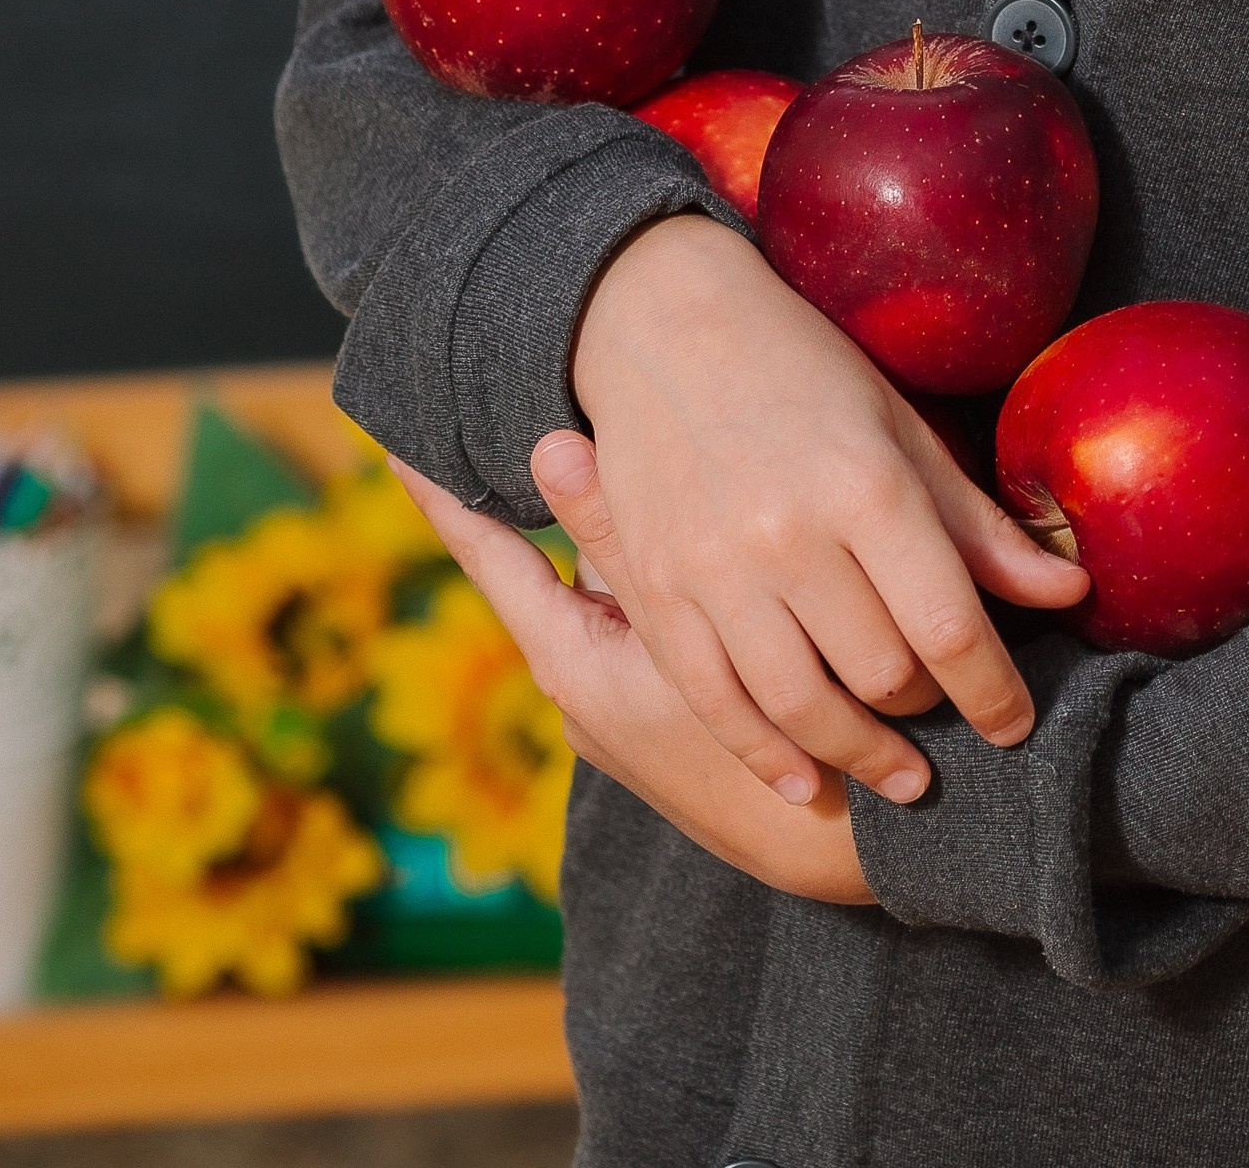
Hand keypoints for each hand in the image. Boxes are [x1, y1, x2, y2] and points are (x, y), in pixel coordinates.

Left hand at [388, 460, 872, 903]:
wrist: (855, 839)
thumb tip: (547, 447)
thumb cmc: (769, 736)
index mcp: (571, 664)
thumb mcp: (686, 623)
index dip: (444, 498)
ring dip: (626, 536)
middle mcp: (586, 689)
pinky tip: (705, 530)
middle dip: (552, 501)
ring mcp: (629, 706)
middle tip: (536, 409)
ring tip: (626, 450)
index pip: (488, 559)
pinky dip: (667, 581)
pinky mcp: (676, 716)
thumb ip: (623, 538)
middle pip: (555, 566)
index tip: (394, 444)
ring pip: (618, 590)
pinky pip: (657, 626)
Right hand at [555, 213, 1087, 803]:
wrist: (666, 325)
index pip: (950, 627)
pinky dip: (766, 756)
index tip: (1017, 723)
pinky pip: (716, 704)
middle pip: (882, 676)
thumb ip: (980, 526)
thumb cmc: (804, 371)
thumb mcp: (903, 430)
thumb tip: (1071, 593)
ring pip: (803, 707)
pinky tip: (807, 780)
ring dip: (862, 755)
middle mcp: (790, 535)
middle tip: (947, 713)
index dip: (995, 693)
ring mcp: (715, 569)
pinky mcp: (658, 592)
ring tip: (901, 775)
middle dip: (930, 711)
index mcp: (867, 486)